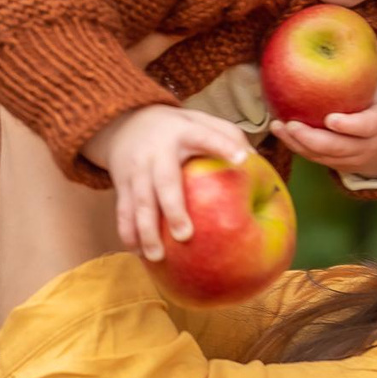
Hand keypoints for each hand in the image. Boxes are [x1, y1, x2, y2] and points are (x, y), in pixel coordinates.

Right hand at [82, 104, 258, 259]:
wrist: (126, 123)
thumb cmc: (179, 130)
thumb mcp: (201, 121)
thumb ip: (228, 135)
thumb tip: (255, 160)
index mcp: (184, 134)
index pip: (206, 137)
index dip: (223, 146)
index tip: (243, 159)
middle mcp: (158, 152)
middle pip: (164, 182)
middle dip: (173, 209)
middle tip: (185, 236)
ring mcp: (137, 169)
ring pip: (139, 202)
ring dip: (145, 230)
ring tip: (156, 256)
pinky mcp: (122, 183)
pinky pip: (123, 210)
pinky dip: (128, 231)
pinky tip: (137, 252)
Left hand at [269, 44, 376, 181]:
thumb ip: (376, 58)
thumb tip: (356, 28)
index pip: (367, 128)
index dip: (350, 126)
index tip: (331, 119)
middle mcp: (366, 145)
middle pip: (338, 148)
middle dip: (313, 139)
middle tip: (292, 124)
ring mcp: (350, 158)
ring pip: (322, 157)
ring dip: (298, 144)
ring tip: (278, 127)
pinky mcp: (334, 164)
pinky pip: (313, 158)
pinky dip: (295, 147)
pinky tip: (279, 130)